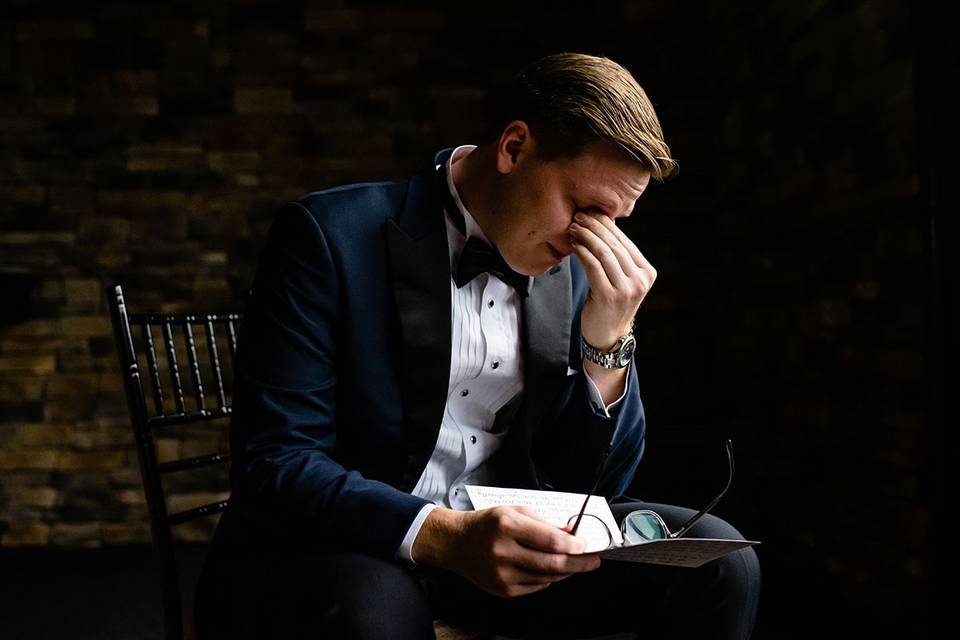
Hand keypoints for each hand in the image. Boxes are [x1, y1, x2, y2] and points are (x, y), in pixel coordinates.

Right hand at [411, 506, 600, 597]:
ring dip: (565, 571)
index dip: (575, 546)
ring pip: (547, 578)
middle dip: (579, 563)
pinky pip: (536, 586)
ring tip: (574, 564)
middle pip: (553, 563)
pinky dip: (547, 579)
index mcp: (507, 525)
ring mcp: (502, 573)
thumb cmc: (487, 524)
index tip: (587, 545)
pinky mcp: (502, 589)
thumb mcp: (514, 512)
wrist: (455, 543)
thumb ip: (544, 524)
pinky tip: (548, 569)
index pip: (551, 541)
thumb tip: (572, 536)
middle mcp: (503, 550)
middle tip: (593, 561)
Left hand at [568, 212, 655, 349]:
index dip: (607, 225)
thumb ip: (618, 258)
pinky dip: (583, 253)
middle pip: (615, 245)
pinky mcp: (608, 296)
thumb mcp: (622, 280)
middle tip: (579, 216)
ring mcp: (626, 289)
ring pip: (604, 254)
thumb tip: (601, 224)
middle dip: (595, 227)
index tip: (591, 212)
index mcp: (646, 272)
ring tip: (573, 228)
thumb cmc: (611, 304)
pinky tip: (574, 245)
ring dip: (586, 237)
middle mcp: (640, 280)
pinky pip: (593, 267)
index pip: (625, 242)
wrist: (608, 336)